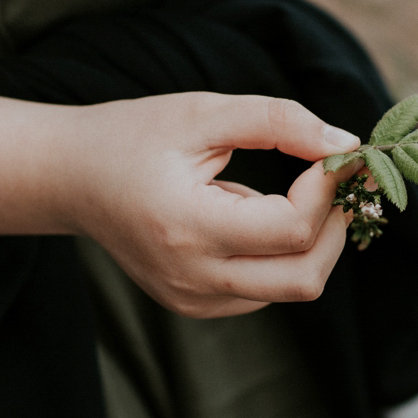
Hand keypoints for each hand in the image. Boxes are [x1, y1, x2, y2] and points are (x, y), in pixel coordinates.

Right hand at [56, 92, 360, 317]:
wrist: (72, 178)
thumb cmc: (134, 136)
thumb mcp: (204, 112)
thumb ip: (278, 122)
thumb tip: (345, 145)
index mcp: (188, 226)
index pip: (291, 228)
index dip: (328, 189)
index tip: (337, 153)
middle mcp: (191, 277)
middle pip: (304, 278)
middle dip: (336, 227)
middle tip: (339, 180)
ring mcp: (193, 299)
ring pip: (290, 288)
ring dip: (312, 241)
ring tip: (296, 190)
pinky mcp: (195, 305)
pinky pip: (265, 291)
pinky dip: (283, 255)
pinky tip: (259, 215)